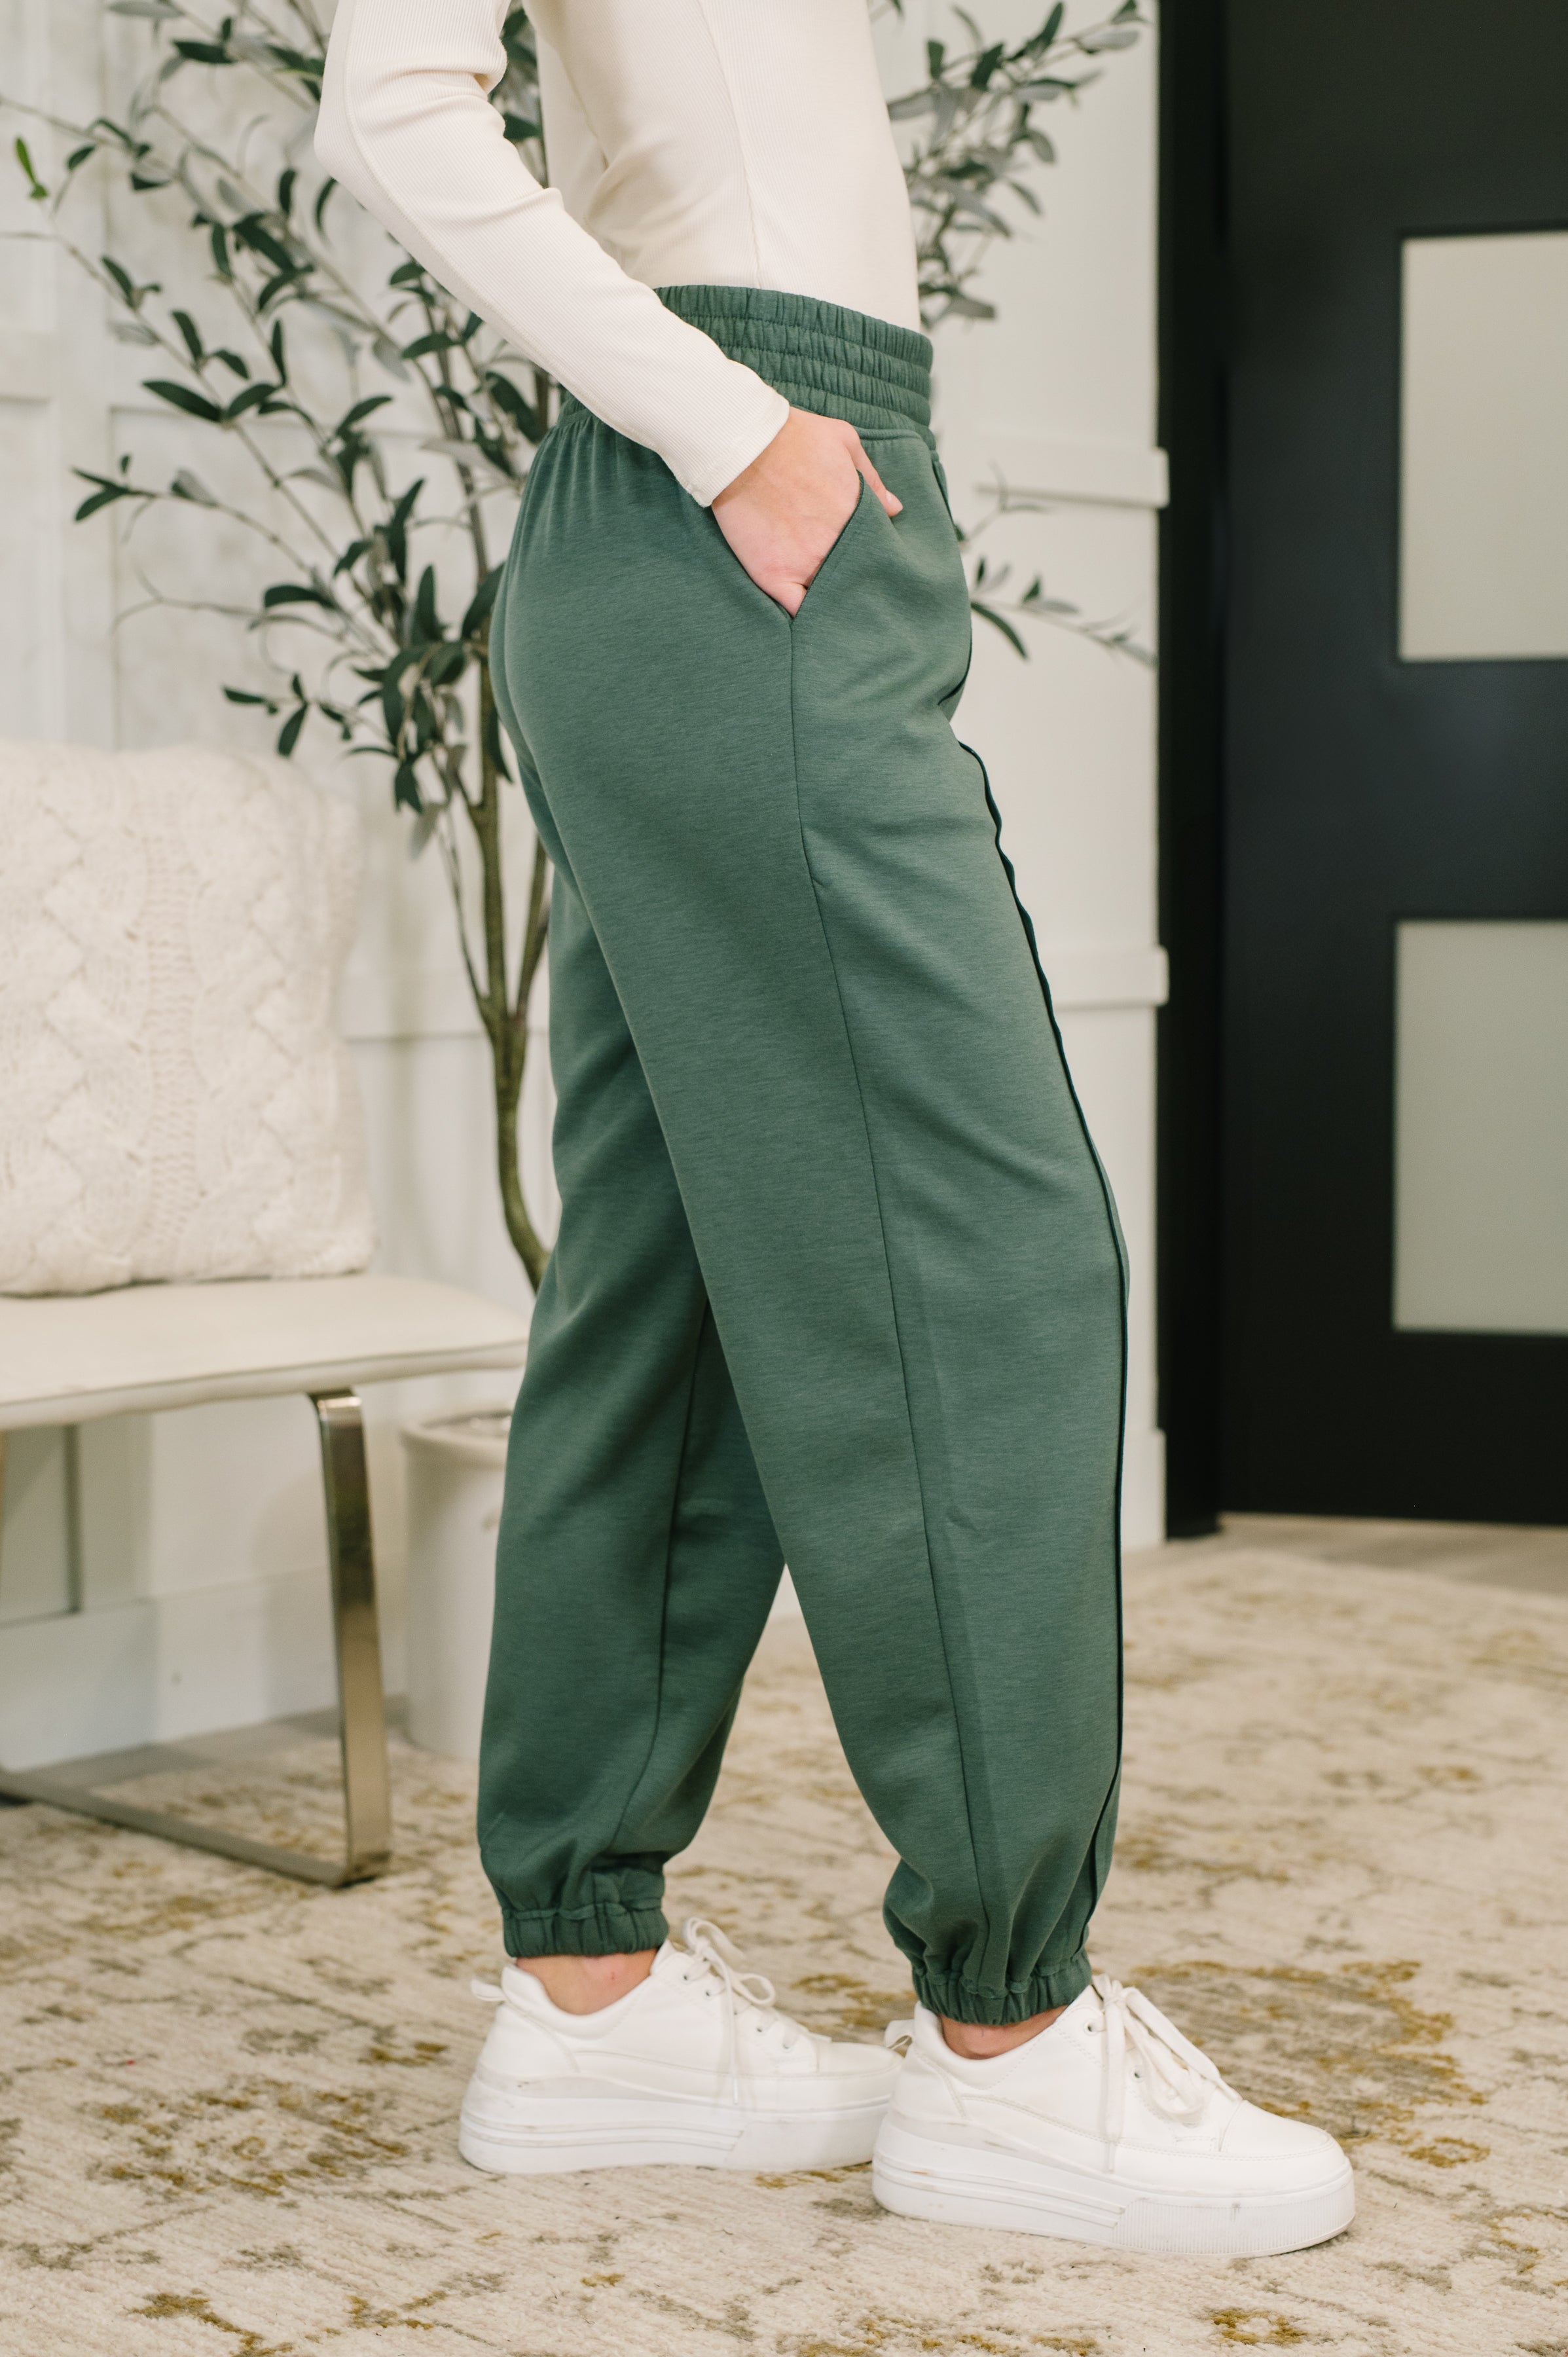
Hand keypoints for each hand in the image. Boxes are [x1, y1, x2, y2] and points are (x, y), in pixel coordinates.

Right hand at [711, 408, 901, 615]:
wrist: (743, 443)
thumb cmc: (792, 435)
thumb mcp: (844, 441)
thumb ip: (872, 478)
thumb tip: (894, 509)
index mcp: (857, 516)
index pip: (878, 553)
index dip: (876, 560)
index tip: (872, 563)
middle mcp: (835, 546)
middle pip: (857, 579)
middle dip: (858, 584)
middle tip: (855, 589)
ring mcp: (804, 564)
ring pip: (829, 598)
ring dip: (834, 603)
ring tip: (835, 607)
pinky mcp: (772, 574)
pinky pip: (796, 610)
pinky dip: (805, 616)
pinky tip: (809, 617)